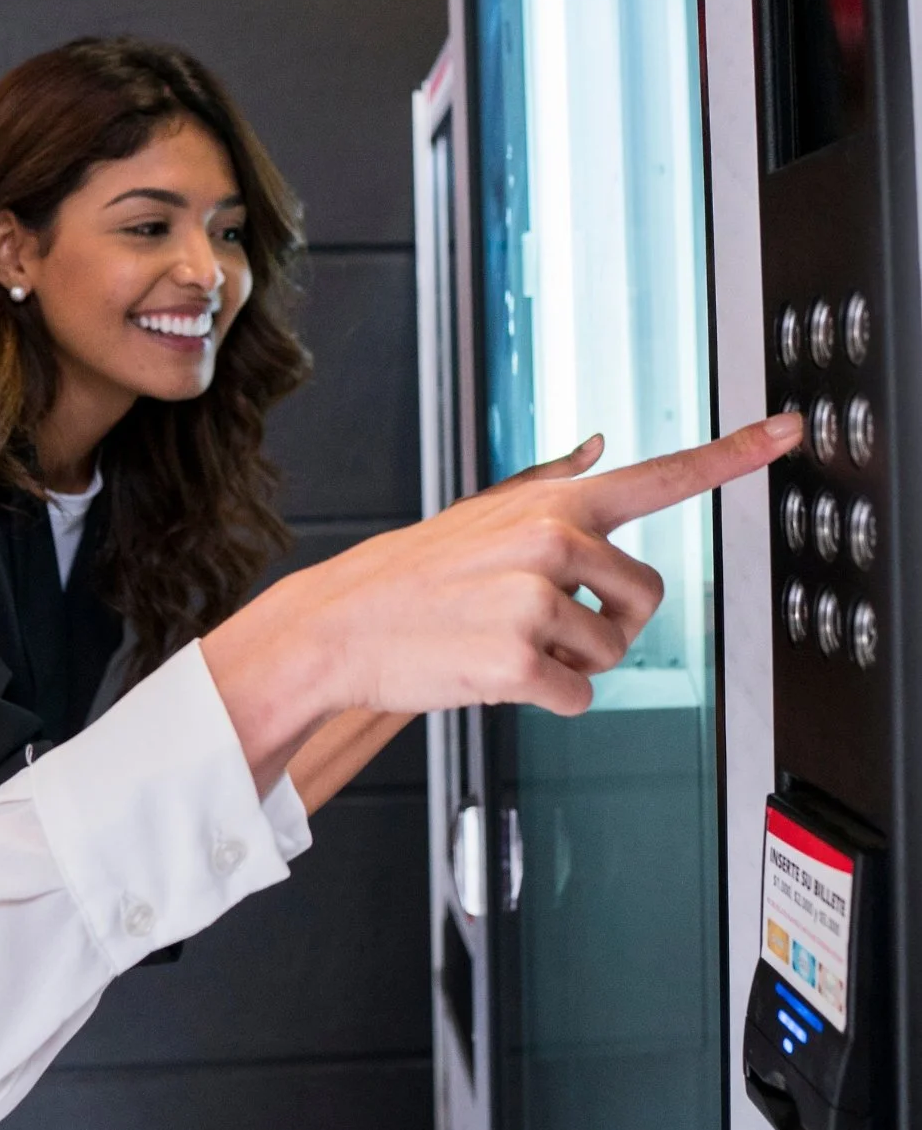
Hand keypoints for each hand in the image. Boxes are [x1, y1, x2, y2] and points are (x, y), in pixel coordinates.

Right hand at [286, 414, 799, 719]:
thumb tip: (598, 446)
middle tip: (544, 625)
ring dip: (571, 666)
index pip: (660, 474)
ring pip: (613, 655)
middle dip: (610, 625)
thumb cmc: (411, 572)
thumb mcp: (479, 512)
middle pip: (648, 598)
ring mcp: (534, 597)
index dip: (734, 453)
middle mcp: (552, 539)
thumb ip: (549, 481)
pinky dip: (545, 700)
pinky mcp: (517, 657)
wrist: (340, 622)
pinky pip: (579, 699)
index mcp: (551, 503)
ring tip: (506, 643)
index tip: (789, 429)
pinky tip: (494, 672)